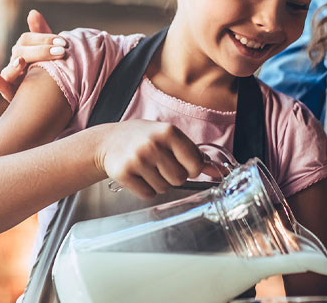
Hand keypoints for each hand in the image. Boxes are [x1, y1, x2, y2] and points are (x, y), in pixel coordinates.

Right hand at [0, 9, 64, 101]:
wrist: (52, 94)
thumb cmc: (49, 67)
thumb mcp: (48, 50)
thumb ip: (41, 32)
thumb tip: (32, 11)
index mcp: (24, 49)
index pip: (28, 39)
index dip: (44, 39)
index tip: (64, 42)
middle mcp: (16, 62)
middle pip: (21, 53)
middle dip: (40, 52)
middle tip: (60, 53)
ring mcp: (13, 78)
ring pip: (9, 70)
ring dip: (15, 66)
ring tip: (22, 61)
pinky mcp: (13, 94)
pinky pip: (3, 89)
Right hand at [95, 120, 210, 198]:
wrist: (109, 141)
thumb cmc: (144, 138)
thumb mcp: (168, 136)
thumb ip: (192, 153)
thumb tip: (218, 171)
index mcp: (169, 131)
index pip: (195, 163)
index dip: (192, 168)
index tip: (183, 164)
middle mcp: (153, 144)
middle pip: (179, 178)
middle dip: (173, 176)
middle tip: (161, 165)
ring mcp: (137, 159)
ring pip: (163, 188)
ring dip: (158, 183)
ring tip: (148, 168)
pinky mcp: (124, 173)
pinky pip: (147, 194)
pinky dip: (145, 189)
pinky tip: (138, 175)